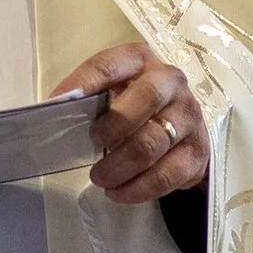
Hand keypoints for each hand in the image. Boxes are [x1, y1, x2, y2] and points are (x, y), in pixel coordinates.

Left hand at [57, 44, 208, 206]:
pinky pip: (166, 174)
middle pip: (145, 98)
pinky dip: (137, 188)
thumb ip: (91, 98)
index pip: (110, 65)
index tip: (58, 103)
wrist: (182, 128)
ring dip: (119, 166)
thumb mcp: (114, 91)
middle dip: (113, 125)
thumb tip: (56, 111)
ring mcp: (188, 116)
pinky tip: (120, 192)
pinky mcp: (197, 151)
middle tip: (93, 143)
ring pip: (152, 143)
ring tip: (100, 178)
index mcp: (141, 61)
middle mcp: (171, 82)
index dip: (83, 83)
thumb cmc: (136, 106)